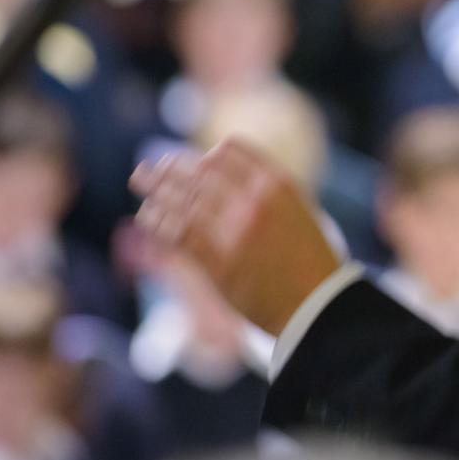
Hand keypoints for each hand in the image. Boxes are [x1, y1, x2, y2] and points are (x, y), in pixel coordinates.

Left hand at [130, 139, 342, 334]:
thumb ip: (272, 192)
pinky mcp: (218, 263)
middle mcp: (255, 202)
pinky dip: (158, 222)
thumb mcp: (304, 212)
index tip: (193, 164)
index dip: (205, 157)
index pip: (228, 152)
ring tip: (139, 182)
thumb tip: (236, 176)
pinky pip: (178, 234)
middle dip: (170, 168)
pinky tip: (147, 217)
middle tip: (148, 168)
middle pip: (200, 172)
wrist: (319, 306)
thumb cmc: (313, 261)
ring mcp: (235, 232)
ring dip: (156, 190)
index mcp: (279, 185)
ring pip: (183, 200)